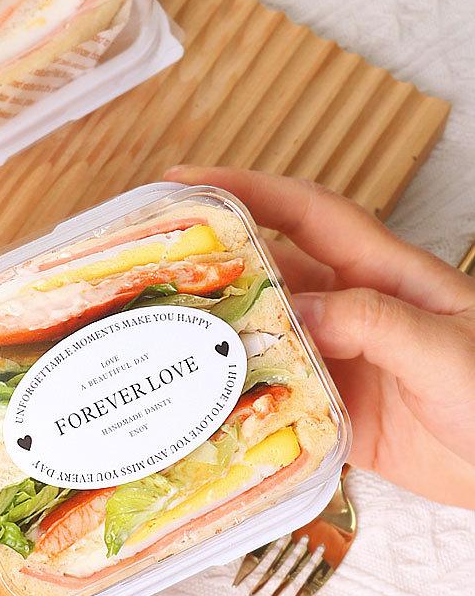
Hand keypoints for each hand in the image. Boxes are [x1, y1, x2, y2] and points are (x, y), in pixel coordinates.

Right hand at [166, 166, 474, 508]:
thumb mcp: (443, 347)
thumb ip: (371, 323)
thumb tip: (292, 312)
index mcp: (383, 275)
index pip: (306, 213)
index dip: (248, 189)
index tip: (186, 181)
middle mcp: (354, 311)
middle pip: (273, 276)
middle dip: (214, 267)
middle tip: (152, 274)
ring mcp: (345, 363)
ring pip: (269, 340)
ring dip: (224, 341)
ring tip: (167, 347)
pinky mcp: (342, 411)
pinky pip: (283, 399)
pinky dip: (248, 404)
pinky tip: (214, 414)